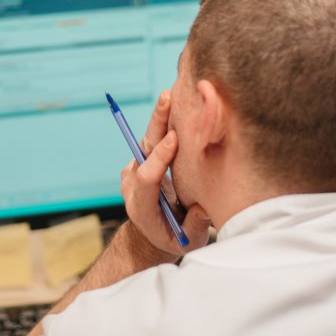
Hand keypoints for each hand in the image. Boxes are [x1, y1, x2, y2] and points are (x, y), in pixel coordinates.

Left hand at [121, 91, 210, 255]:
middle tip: (166, 98)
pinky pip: (152, 141)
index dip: (160, 157)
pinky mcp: (140, 162)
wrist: (151, 235)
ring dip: (161, 118)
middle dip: (156, 124)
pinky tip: (179, 107)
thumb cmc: (174, 238)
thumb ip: (194, 225)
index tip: (174, 138)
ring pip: (147, 141)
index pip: (147, 177)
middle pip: (143, 150)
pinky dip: (165, 125)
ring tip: (172, 94)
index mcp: (141, 206)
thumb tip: (202, 206)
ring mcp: (133, 172)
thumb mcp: (186, 241)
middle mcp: (133, 185)